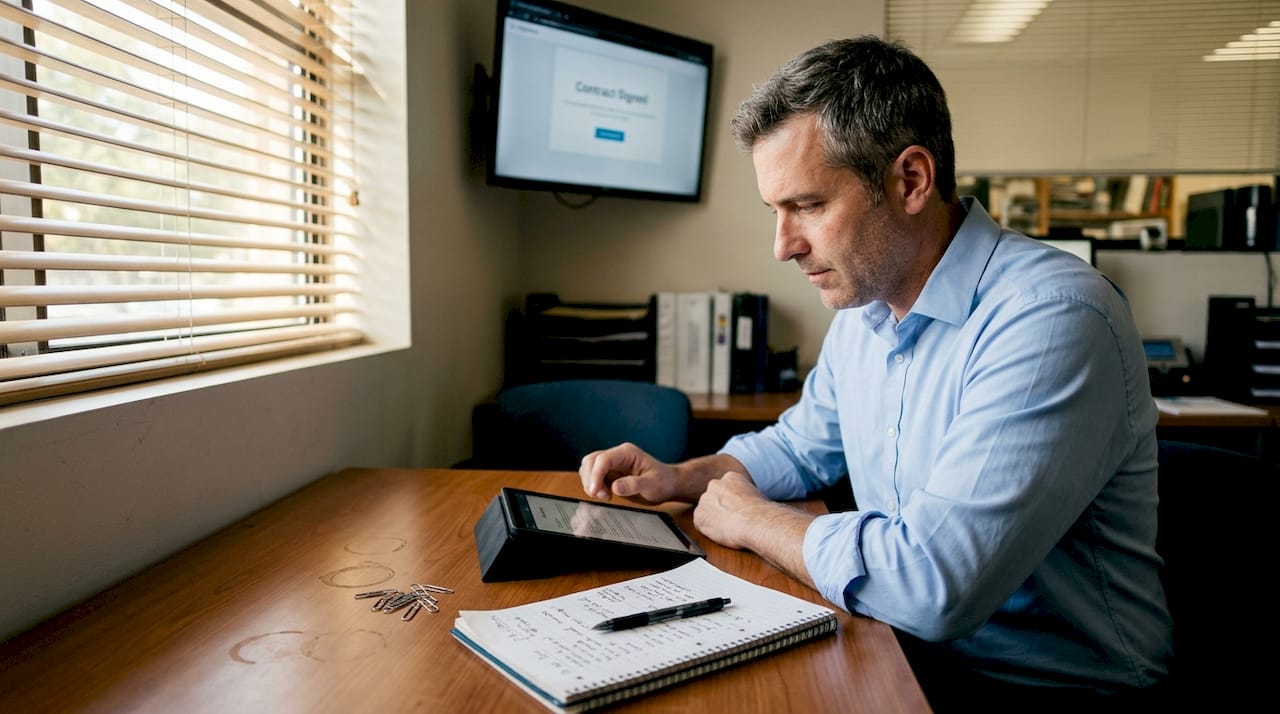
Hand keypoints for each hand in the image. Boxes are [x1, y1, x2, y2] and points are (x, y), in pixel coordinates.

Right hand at [579, 442, 682, 503]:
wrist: (668, 483)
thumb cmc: (663, 481)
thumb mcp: (652, 485)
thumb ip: (634, 485)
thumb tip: (615, 487)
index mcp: (627, 452)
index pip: (604, 459)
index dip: (595, 475)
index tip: (594, 491)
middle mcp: (617, 454)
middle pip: (591, 461)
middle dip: (591, 479)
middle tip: (601, 496)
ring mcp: (612, 462)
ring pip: (589, 467)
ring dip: (590, 482)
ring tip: (605, 496)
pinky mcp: (610, 472)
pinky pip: (593, 475)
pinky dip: (593, 485)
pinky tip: (604, 494)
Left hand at [694, 472, 815, 588]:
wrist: (755, 523)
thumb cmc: (762, 513)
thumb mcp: (758, 496)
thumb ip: (746, 496)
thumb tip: (749, 505)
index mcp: (730, 477)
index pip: (725, 489)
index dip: (730, 502)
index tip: (737, 510)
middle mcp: (714, 485)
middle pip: (713, 498)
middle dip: (720, 509)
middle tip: (732, 520)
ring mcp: (705, 500)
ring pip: (706, 511)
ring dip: (714, 519)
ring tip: (730, 528)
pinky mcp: (699, 517)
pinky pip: (701, 524)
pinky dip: (709, 530)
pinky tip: (723, 533)